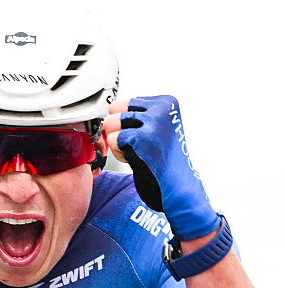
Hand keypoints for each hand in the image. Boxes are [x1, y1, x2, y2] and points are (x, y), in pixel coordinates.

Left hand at [103, 96, 217, 240]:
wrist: (178, 185)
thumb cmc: (165, 160)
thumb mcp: (157, 128)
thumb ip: (137, 116)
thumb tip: (108, 114)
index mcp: (167, 102)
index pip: (125, 102)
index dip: (126, 123)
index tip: (142, 136)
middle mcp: (162, 109)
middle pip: (115, 110)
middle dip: (118, 130)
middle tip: (136, 145)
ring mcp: (153, 122)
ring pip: (111, 123)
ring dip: (117, 142)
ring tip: (135, 151)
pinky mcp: (143, 139)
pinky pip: (113, 139)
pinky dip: (118, 152)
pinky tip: (133, 158)